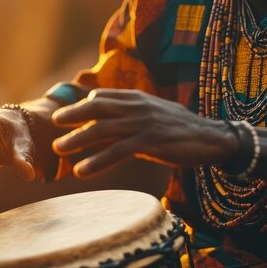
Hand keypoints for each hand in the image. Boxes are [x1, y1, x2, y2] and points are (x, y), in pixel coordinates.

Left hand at [51, 88, 238, 177]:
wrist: (211, 138)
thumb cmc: (182, 130)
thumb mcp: (156, 116)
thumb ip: (134, 116)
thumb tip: (113, 124)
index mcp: (138, 99)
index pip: (103, 96)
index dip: (82, 104)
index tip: (65, 113)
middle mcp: (137, 107)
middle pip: (97, 108)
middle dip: (73, 115)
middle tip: (54, 124)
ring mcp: (143, 124)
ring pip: (102, 130)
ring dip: (77, 140)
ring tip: (58, 150)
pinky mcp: (149, 143)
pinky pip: (116, 152)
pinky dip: (96, 161)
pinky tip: (81, 171)